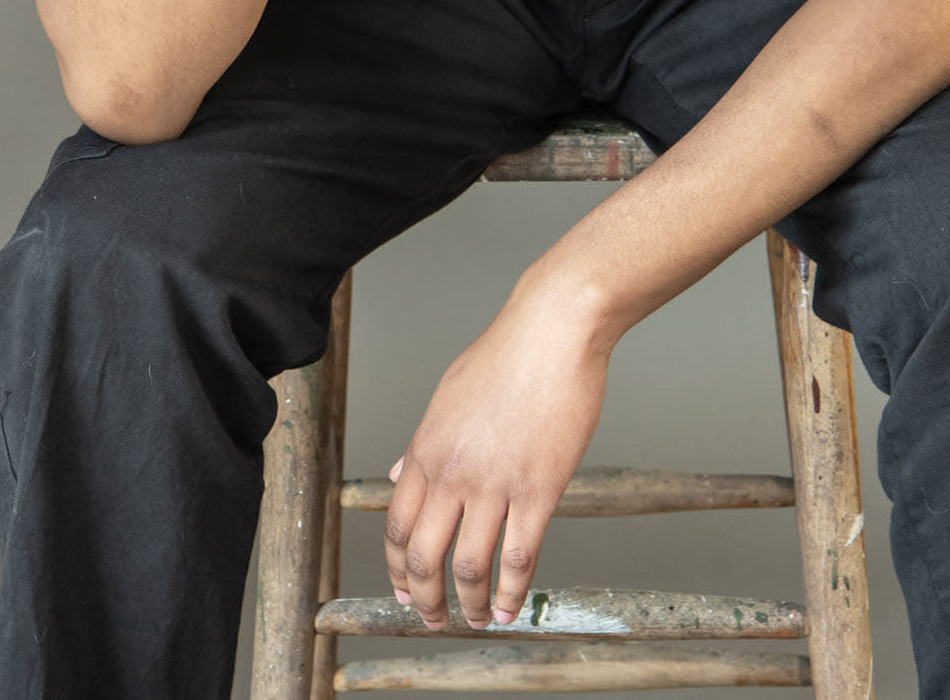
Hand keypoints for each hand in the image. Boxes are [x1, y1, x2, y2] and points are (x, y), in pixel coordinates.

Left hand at [383, 287, 610, 630]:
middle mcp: (452, 473)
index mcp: (427, 449)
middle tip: (434, 618)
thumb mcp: (448, 395)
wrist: (552, 331)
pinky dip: (513, 592)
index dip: (399, 568)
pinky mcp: (538, 490)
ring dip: (471, 604)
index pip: (398, 526)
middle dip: (426, 599)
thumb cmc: (506, 354)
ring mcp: (494, 484)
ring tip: (479, 618)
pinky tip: (513, 606)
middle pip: (425, 557)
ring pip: (469, 567)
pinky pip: (519, 557)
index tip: (406, 589)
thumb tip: (397, 473)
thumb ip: (423, 442)